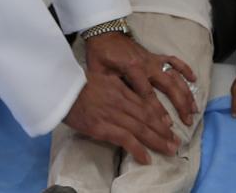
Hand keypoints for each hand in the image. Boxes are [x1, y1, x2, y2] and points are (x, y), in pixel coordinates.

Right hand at [63, 71, 177, 164]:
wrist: (59, 87)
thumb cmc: (76, 82)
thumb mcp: (101, 77)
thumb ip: (115, 85)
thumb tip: (124, 91)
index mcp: (120, 88)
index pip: (145, 104)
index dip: (159, 116)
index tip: (169, 125)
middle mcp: (120, 101)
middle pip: (147, 117)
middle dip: (163, 131)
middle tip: (175, 141)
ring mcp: (112, 114)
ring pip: (141, 129)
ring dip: (157, 141)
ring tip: (169, 150)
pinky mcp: (102, 127)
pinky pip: (125, 139)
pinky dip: (137, 149)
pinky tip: (146, 158)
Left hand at [84, 32, 197, 126]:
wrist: (104, 32)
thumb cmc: (100, 54)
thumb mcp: (99, 72)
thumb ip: (111, 87)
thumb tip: (120, 108)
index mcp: (132, 68)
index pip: (147, 94)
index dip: (157, 110)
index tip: (167, 125)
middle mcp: (147, 64)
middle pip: (169, 85)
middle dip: (180, 104)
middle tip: (188, 121)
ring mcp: (153, 59)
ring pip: (175, 76)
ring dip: (186, 92)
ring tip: (194, 109)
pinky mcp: (155, 56)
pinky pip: (174, 61)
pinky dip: (185, 69)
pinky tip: (194, 80)